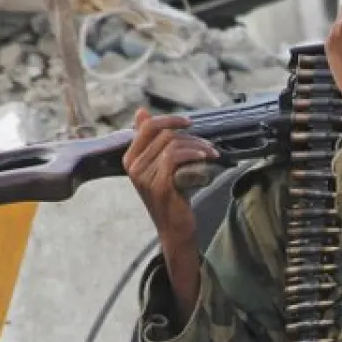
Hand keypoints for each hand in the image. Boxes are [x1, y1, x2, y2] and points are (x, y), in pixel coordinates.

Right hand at [122, 107, 219, 246]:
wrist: (174, 229)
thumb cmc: (171, 197)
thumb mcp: (160, 167)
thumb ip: (152, 142)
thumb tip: (141, 112)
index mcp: (130, 158)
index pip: (147, 127)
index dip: (170, 120)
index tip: (189, 123)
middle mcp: (133, 166)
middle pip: (164, 134)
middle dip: (191, 137)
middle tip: (208, 147)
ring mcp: (144, 177)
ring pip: (172, 145)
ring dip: (197, 146)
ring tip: (211, 154)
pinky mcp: (159, 185)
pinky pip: (175, 158)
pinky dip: (193, 154)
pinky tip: (206, 158)